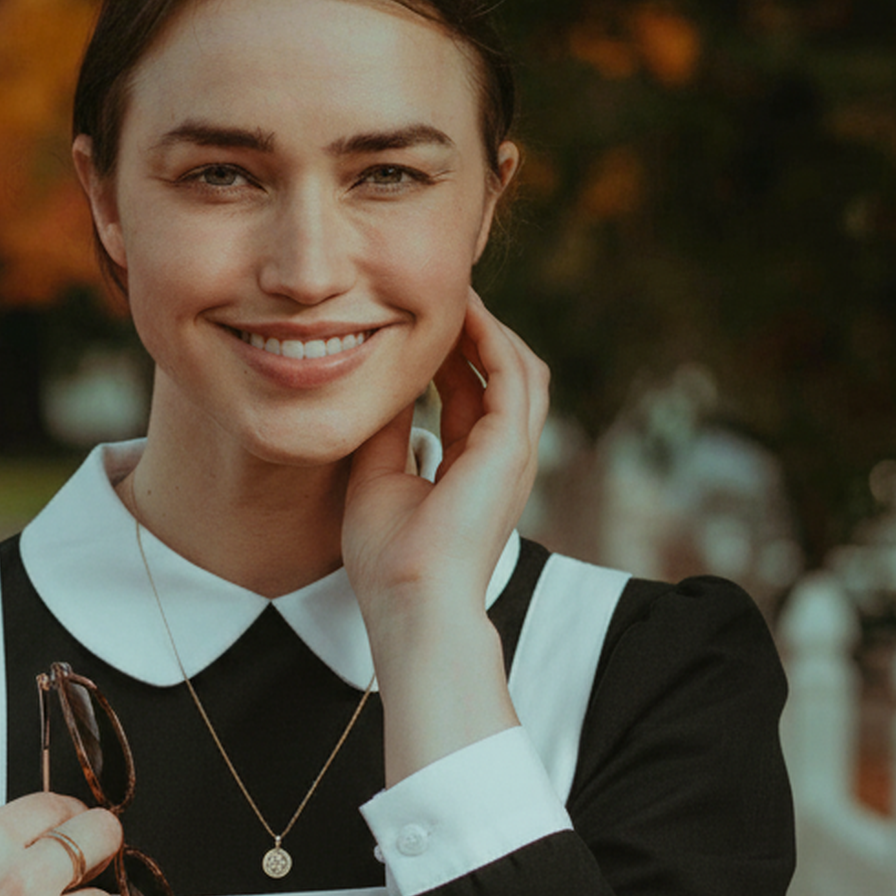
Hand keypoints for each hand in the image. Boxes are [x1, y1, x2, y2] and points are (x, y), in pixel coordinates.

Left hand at [342, 289, 547, 628]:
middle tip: (443, 296)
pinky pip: (511, 374)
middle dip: (478, 333)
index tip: (419, 325)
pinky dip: (491, 339)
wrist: (410, 600)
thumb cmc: (390, 560)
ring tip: (456, 295)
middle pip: (504, 376)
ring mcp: (513, 453)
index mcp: (473, 470)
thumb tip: (377, 386)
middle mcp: (501, 459)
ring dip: (489, 328)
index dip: (451, 357)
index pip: (472, 397)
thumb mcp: (376, 478)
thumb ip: (385, 432)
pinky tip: (463, 314)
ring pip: (519, 368)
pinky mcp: (511, 448)